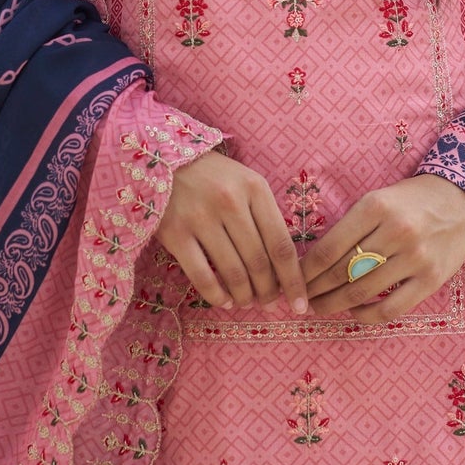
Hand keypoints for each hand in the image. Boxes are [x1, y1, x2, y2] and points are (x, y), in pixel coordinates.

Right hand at [156, 150, 308, 314]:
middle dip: (268, 292)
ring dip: (244, 296)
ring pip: (233, 272)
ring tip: (246, 301)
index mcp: (255, 188)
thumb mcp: (246, 183)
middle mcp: (230, 202)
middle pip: (259, 262)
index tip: (300, 304)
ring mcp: (201, 217)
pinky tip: (223, 300)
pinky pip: (202, 276)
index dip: (293, 280)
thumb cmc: (214, 176)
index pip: (281, 244)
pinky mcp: (175, 233)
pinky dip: (216, 295)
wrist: (164, 160)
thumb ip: (265, 216)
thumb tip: (282, 267)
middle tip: (268, 303)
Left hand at [301, 176, 464, 324]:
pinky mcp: (431, 280)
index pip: (329, 247)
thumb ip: (351, 226)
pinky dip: (366, 314)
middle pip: (342, 272)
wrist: (463, 200)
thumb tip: (315, 259)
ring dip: (333, 304)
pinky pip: (391, 308)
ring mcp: (415, 258)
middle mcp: (395, 232)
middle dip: (314, 289)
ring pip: (362, 291)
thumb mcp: (379, 199)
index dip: (306, 269)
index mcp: (376, 207)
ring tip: (319, 307)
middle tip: (300, 298)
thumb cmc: (412, 199)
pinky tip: (353, 311)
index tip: (292, 279)